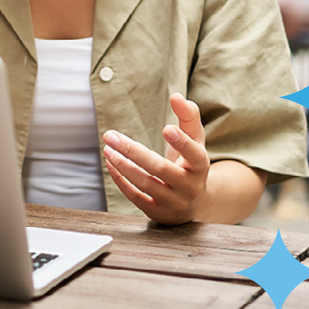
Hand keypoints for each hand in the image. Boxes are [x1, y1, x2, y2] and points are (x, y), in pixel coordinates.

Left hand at [102, 93, 210, 224]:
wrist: (195, 202)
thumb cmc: (191, 162)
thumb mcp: (195, 139)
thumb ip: (188, 116)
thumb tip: (177, 96)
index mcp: (201, 166)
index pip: (194, 154)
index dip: (182, 143)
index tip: (166, 128)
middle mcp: (189, 187)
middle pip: (160, 169)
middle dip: (133, 151)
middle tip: (111, 136)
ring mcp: (173, 202)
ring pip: (145, 184)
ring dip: (123, 165)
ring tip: (107, 148)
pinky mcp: (158, 212)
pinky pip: (136, 197)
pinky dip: (121, 180)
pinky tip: (110, 163)